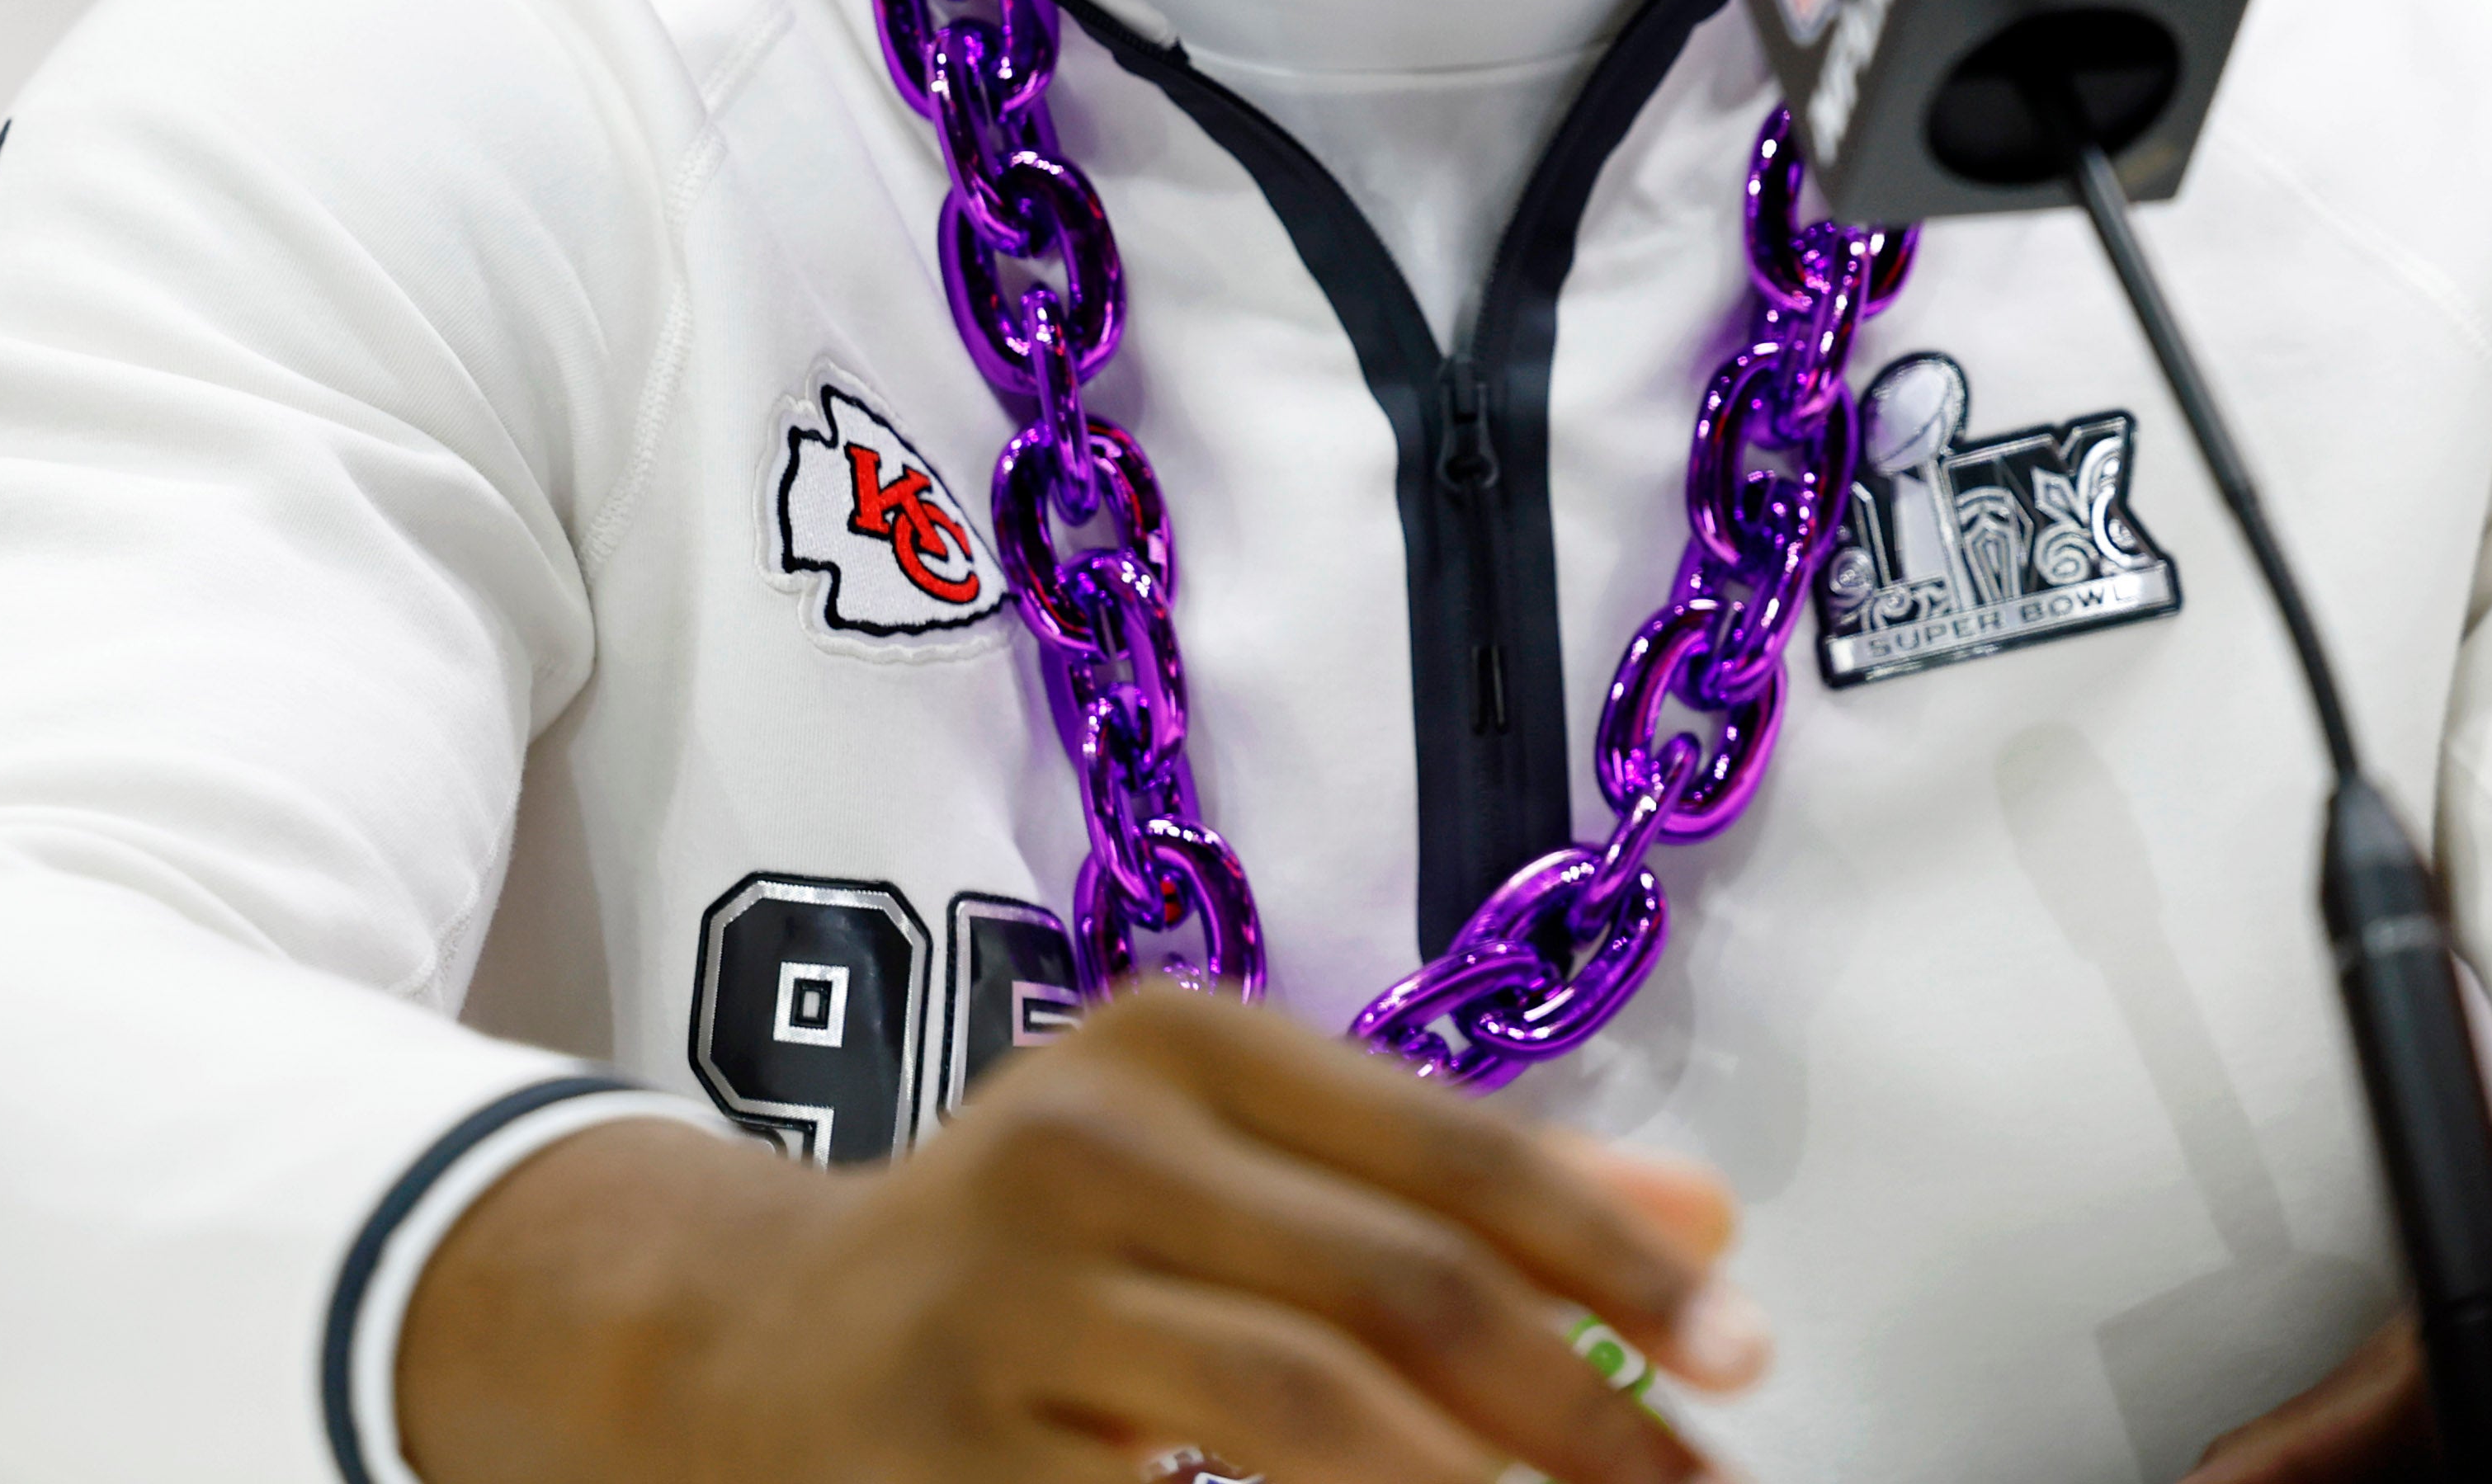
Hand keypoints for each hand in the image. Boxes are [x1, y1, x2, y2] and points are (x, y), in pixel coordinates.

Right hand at [399, 985, 1773, 1483]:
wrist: (746, 1352)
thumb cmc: (1045, 1252)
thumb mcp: (1234, 1162)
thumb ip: (1459, 1188)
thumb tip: (1702, 1224)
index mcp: (1174, 1049)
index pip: (1445, 1153)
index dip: (1612, 1259)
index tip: (1745, 1354)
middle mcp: (1083, 1151)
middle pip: (1391, 1296)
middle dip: (1579, 1413)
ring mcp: (1007, 1315)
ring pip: (1303, 1418)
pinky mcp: (960, 1466)